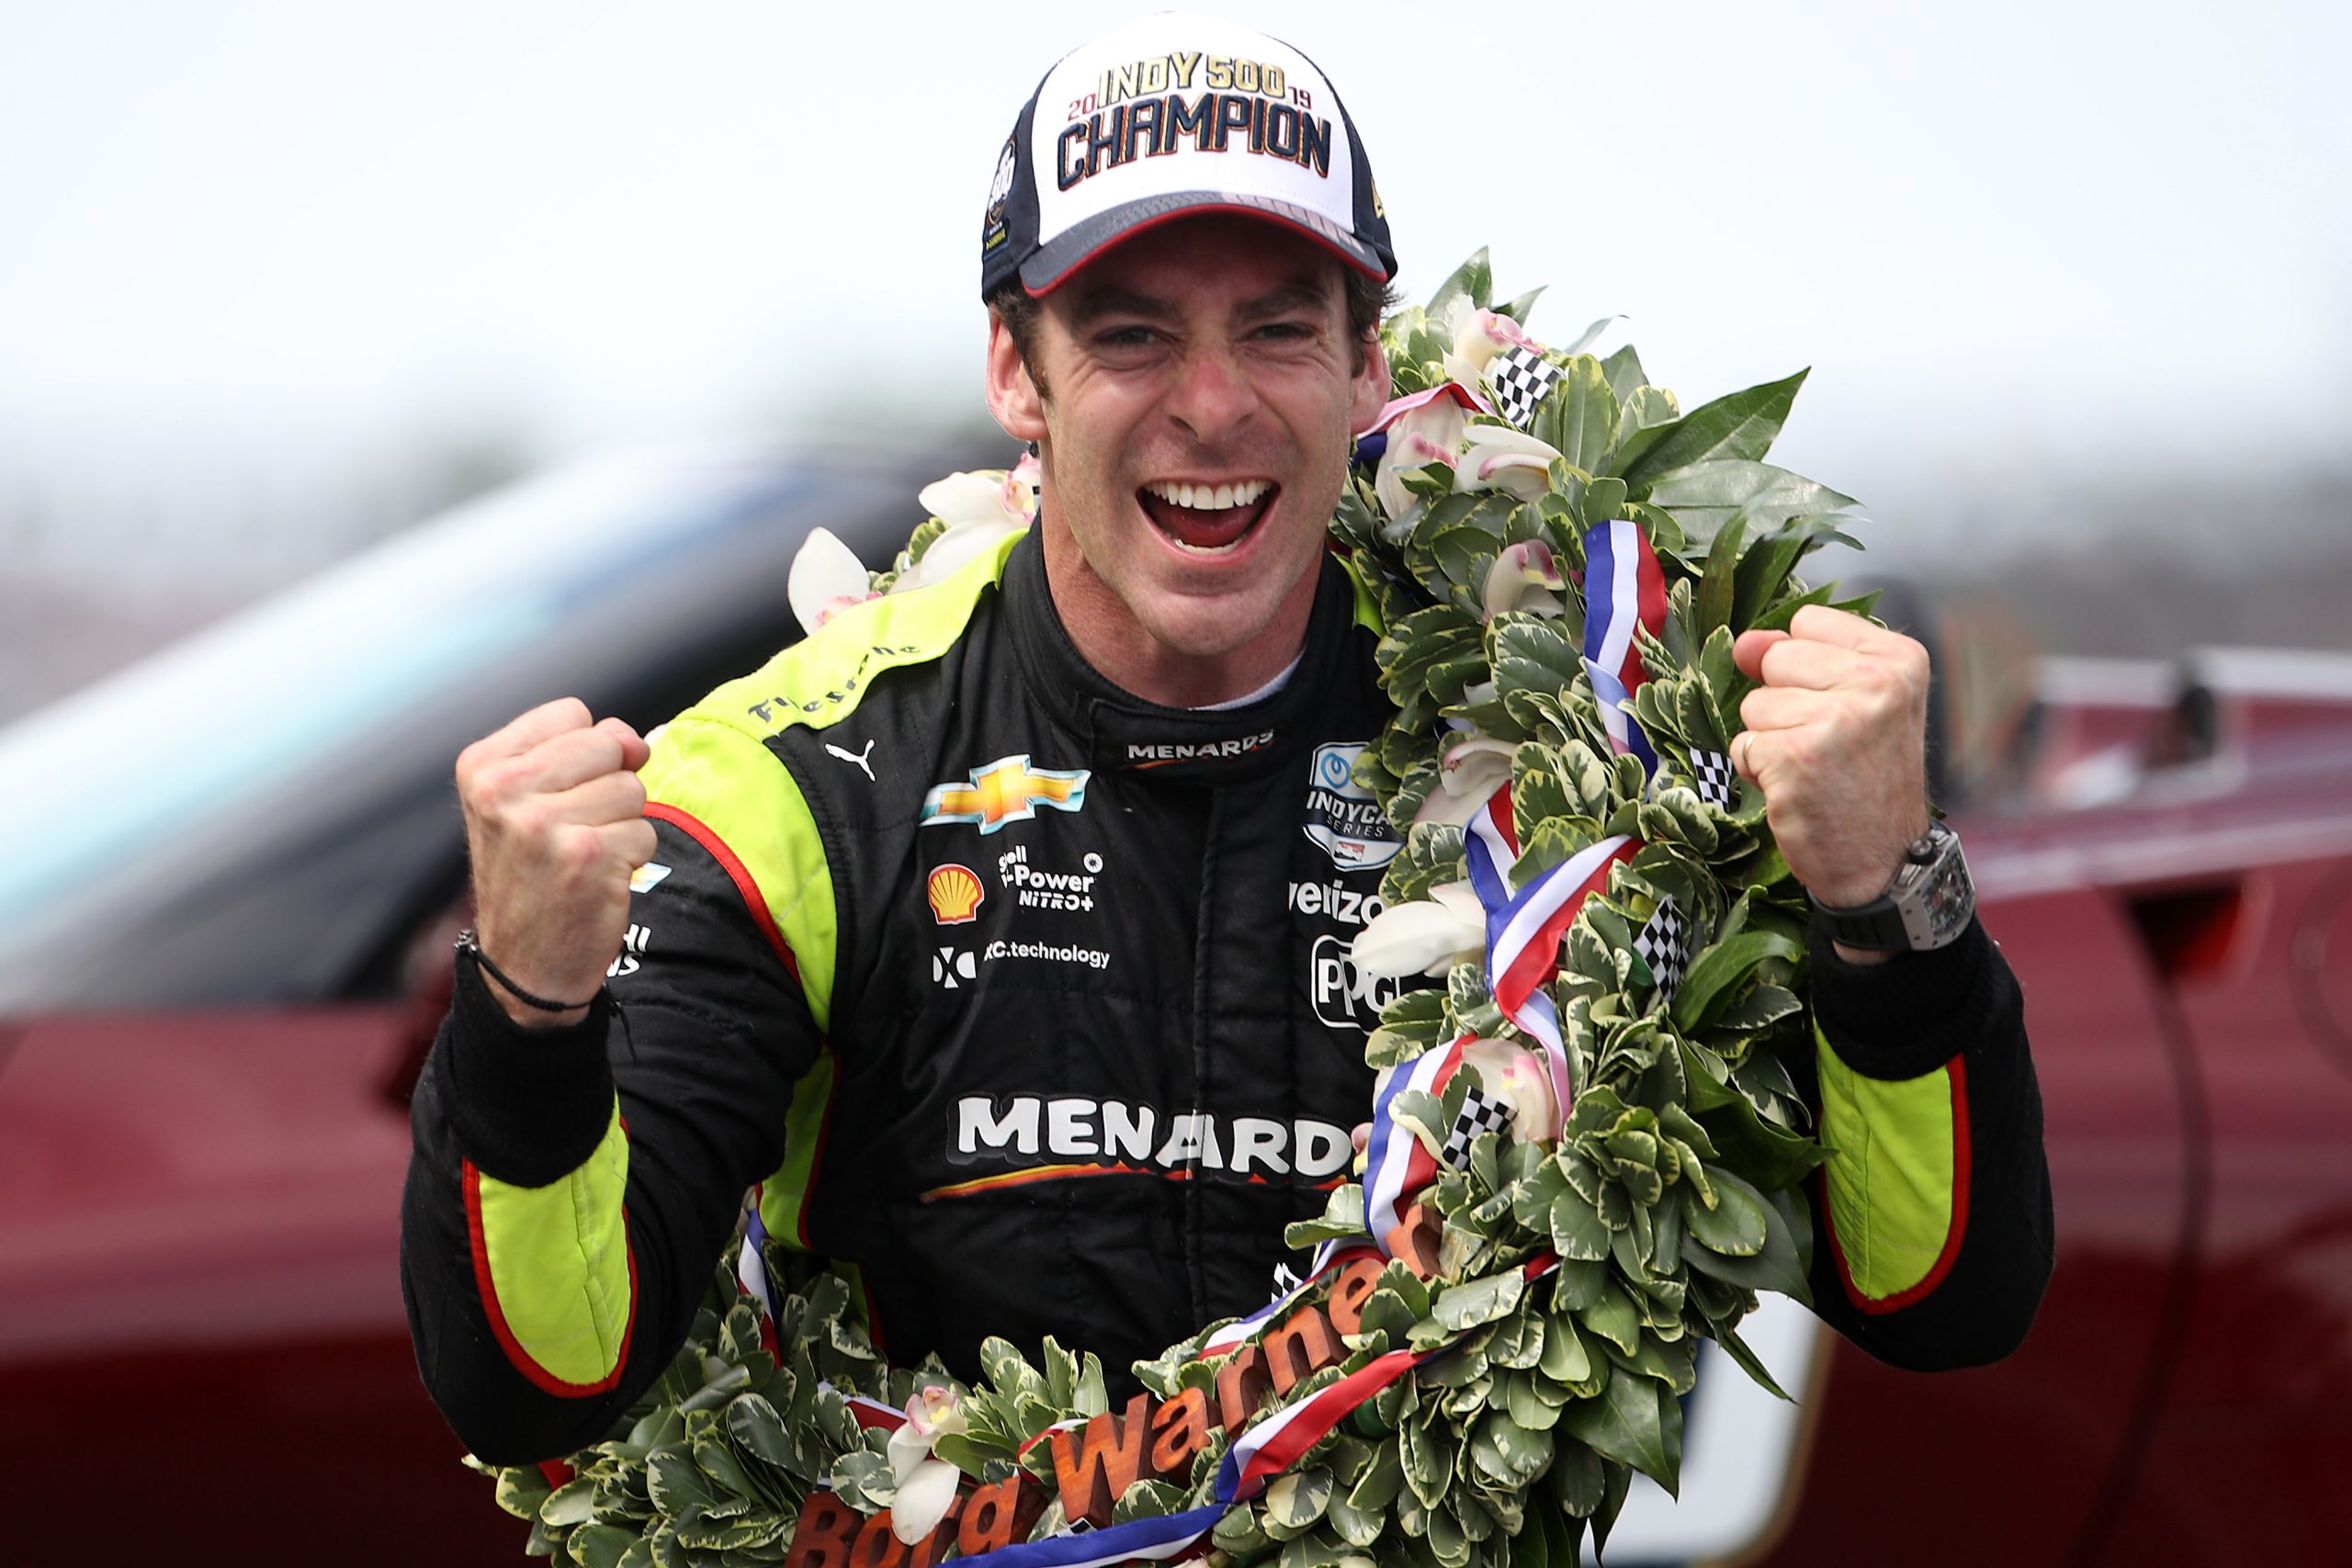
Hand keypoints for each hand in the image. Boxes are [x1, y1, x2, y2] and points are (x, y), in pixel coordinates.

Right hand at [455, 698, 657, 1024]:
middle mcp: (503, 791)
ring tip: (581, 857)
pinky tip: (595, 881)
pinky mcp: (587, 857)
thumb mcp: (525, 803)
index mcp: (481, 766)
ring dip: (621, 825)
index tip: (557, 795)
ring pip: (632, 789)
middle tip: (573, 832)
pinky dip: (631, 858)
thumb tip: (637, 741)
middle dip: (609, 786)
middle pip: (609, 744)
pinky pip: (645, 830)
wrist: (523, 968)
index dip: (585, 752)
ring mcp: (544, 824)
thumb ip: (577, 752)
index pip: (573, 713)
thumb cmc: (532, 876)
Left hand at [1731, 606, 1931, 963]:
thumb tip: (1745, 642)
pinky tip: (1798, 789)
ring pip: (1754, 704)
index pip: (1807, 622)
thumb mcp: (1856, 704)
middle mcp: (1877, 684)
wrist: (1884, 861)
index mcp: (1899, 660)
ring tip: (1814, 768)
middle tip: (1825, 745)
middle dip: (1782, 703)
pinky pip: (1743, 744)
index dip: (1804, 667)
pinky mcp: (1796, 757)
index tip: (1838, 704)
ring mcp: (1837, 720)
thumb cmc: (1867, 779)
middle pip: (1775, 659)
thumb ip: (1801, 660)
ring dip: (1769, 740)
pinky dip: (1757, 770)